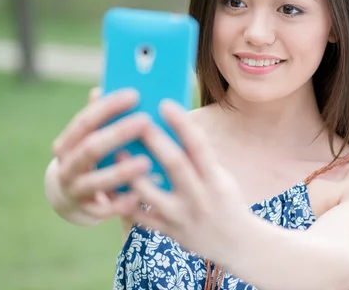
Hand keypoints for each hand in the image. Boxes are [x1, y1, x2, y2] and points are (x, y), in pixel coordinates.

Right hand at [49, 87, 151, 220]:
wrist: (70, 197)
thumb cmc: (92, 157)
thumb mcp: (91, 137)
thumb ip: (102, 116)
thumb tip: (111, 87)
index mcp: (68, 142)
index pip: (85, 120)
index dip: (109, 106)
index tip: (135, 94)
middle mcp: (67, 165)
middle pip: (91, 148)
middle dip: (118, 133)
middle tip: (146, 121)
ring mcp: (75, 189)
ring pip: (97, 181)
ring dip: (121, 171)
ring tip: (147, 162)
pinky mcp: (87, 211)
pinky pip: (105, 209)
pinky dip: (122, 203)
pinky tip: (140, 195)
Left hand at [128, 99, 251, 261]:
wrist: (238, 244)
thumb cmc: (225, 200)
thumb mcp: (221, 178)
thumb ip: (199, 159)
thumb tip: (171, 127)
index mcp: (216, 180)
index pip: (199, 147)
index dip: (182, 124)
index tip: (165, 104)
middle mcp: (200, 198)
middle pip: (175, 165)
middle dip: (155, 142)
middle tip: (136, 121)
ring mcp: (183, 218)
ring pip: (150, 194)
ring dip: (131, 172)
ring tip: (116, 153)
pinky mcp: (169, 233)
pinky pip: (141, 218)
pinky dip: (124, 202)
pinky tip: (111, 185)